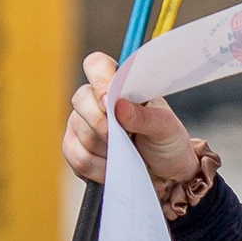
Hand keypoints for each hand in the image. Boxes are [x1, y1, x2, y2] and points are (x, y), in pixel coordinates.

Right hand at [62, 51, 198, 186]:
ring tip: (128, 155)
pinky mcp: (75, 148)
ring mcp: (81, 123)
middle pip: (80, 99)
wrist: (166, 175)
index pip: (97, 65)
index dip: (99, 80)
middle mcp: (95, 100)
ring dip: (106, 150)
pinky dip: (99, 168)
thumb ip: (146, 117)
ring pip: (80, 132)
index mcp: (120, 86)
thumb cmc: (166, 142)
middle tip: (124, 138)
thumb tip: (119, 106)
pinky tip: (115, 168)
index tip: (110, 101)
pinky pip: (78, 157)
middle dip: (101, 124)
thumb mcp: (166, 128)